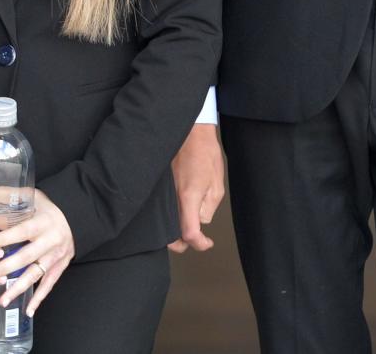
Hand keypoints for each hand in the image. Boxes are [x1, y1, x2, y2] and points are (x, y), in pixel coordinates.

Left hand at [0, 187, 74, 317]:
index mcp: (43, 221)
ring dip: (19, 288)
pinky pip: (49, 284)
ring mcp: (57, 254)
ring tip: (2, 300)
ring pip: (36, 273)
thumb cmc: (47, 207)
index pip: (21, 230)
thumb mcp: (30, 195)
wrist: (77, 215)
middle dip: (5, 268)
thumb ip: (4, 195)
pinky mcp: (61, 265)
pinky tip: (27, 310)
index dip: (3, 238)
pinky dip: (39, 298)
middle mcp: (51, 239)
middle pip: (26, 256)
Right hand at [168, 123, 224, 253]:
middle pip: (170, 236)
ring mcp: (163, 194)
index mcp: (188, 197)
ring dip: (174, 232)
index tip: (207, 242)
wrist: (190, 132)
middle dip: (183, 243)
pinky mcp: (159, 189)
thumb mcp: (216, 184)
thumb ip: (209, 208)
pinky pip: (160, 210)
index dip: (200, 244)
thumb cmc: (205, 153)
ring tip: (188, 226)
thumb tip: (201, 222)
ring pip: (163, 224)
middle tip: (196, 239)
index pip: (189, 234)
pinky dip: (168, 218)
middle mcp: (171, 198)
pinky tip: (178, 214)